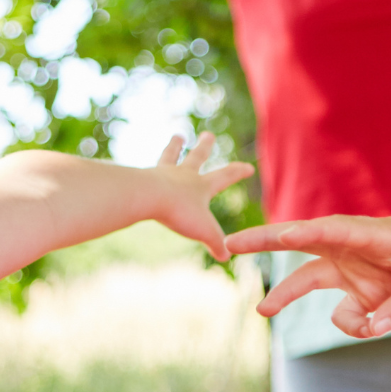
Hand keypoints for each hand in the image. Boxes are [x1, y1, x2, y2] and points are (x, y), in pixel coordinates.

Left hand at [150, 132, 252, 259]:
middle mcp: (183, 175)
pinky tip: (142, 171)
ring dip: (174, 146)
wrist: (147, 196)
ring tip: (177, 136)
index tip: (248, 167)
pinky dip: (147, 170)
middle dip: (205, 147)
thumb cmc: (178, 211)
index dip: (238, 172)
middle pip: (197, 157)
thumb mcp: (203, 231)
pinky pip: (146, 171)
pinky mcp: (143, 178)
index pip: (225, 176)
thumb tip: (226, 257)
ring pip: (170, 156)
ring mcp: (162, 174)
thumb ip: (216, 243)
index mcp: (201, 185)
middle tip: (208, 135)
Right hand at [226, 212, 390, 336]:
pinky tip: (379, 323)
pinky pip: (343, 313)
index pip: (332, 231)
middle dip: (264, 243)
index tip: (277, 234)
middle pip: (300, 243)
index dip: (301, 232)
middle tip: (228, 245)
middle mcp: (355, 247)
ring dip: (295, 298)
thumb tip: (374, 329)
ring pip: (309, 279)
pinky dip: (356, 325)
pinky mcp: (358, 286)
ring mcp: (354, 267)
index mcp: (376, 234)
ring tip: (277, 313)